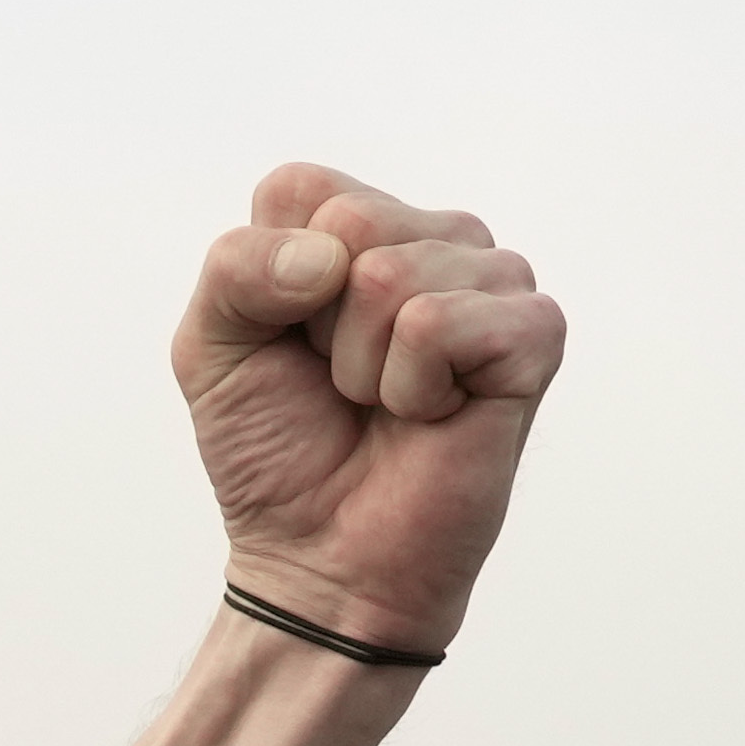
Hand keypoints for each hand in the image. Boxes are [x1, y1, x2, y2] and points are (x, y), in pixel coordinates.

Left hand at [179, 168, 561, 660]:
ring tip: (384, 403)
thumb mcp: (210, 351)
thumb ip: (234, 270)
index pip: (299, 187)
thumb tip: (331, 257)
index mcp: (360, 228)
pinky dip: (412, 387)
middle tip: (341, 383)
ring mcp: (494, 282)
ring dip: (361, 364)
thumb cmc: (277, 452)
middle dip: (316, 324)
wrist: (321, 557)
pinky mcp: (534, 335)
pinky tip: (430, 416)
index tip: (288, 346)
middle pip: (351, 220)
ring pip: (393, 274)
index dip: (267, 282)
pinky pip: (441, 323)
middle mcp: (435, 239)